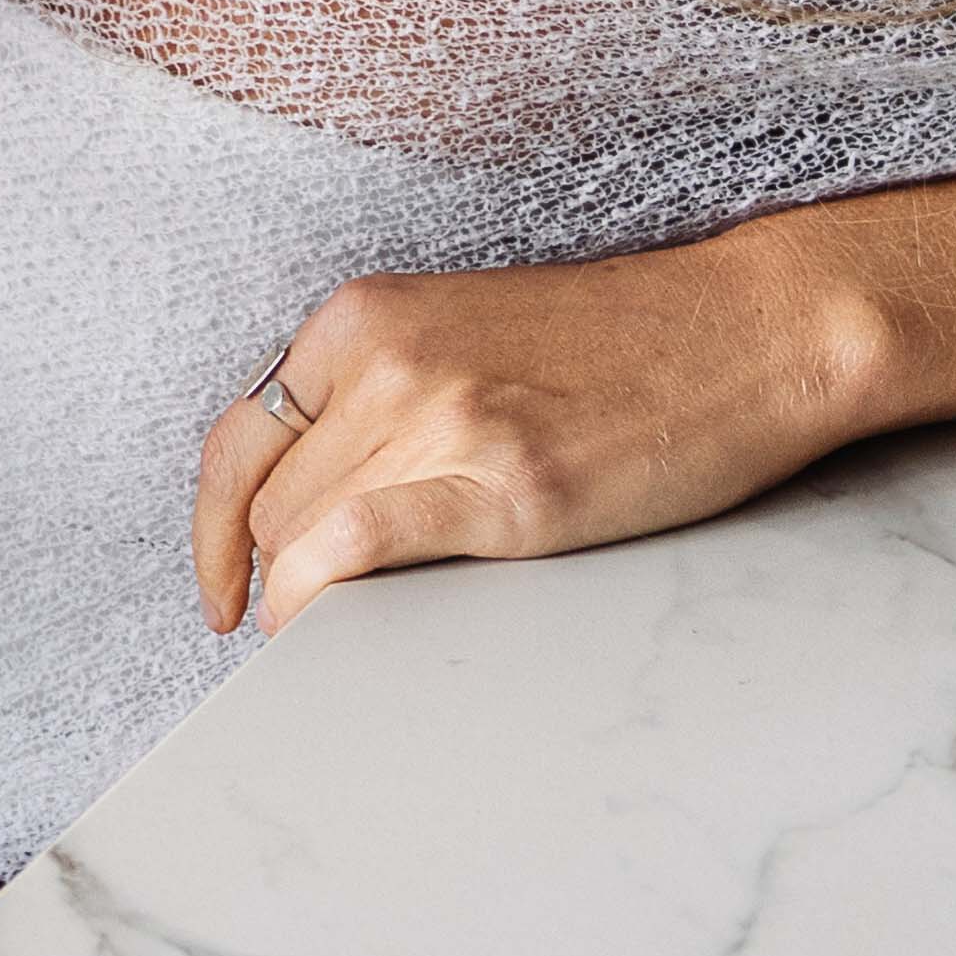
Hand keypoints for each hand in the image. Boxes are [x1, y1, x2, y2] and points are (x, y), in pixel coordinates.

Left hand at [192, 230, 873, 639]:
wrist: (744, 332)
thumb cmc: (617, 343)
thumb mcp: (463, 334)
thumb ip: (379, 396)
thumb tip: (312, 496)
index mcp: (365, 317)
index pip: (237, 439)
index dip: (212, 529)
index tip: (222, 586)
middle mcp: (387, 359)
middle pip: (267, 501)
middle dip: (272, 574)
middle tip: (309, 622)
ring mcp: (444, 420)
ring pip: (301, 533)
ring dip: (300, 602)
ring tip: (336, 638)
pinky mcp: (507, 486)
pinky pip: (357, 547)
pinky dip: (316, 601)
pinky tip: (318, 633)